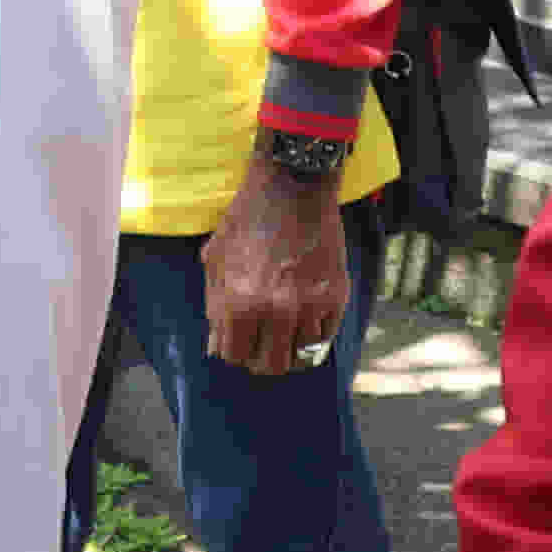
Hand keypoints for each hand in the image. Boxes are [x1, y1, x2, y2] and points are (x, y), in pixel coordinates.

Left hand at [203, 160, 350, 377]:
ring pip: (302, 357)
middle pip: (271, 366)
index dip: (235, 353)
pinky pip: (326, 338)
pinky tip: (306, 320)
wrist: (293, 186)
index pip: (235, 357)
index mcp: (238, 303)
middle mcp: (275, 310)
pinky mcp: (336, 296)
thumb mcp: (215, 259)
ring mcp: (309, 305)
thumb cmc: (247, 218)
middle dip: (263, 360)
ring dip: (291, 350)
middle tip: (264, 345)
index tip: (240, 343)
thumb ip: (214, 306)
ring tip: (286, 334)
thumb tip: (216, 347)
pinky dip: (314, 336)